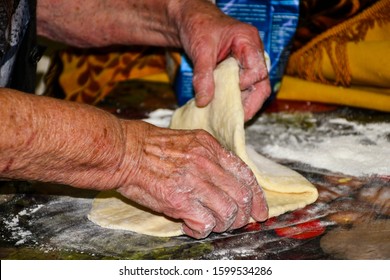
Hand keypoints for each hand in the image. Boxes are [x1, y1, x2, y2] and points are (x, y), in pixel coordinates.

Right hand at [115, 121, 267, 238]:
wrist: (125, 151)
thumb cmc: (152, 147)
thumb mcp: (188, 141)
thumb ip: (210, 157)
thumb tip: (228, 179)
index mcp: (210, 148)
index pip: (245, 175)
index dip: (257, 197)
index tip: (260, 211)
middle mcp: (206, 164)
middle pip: (241, 197)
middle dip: (243, 215)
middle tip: (235, 222)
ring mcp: (194, 182)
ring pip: (228, 213)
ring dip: (223, 224)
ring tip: (210, 223)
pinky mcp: (179, 200)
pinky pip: (206, 223)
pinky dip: (202, 230)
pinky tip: (191, 226)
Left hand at [177, 1, 270, 120]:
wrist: (190, 20)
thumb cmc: (198, 26)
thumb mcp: (200, 49)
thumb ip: (203, 75)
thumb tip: (204, 101)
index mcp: (248, 41)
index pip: (257, 70)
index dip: (245, 84)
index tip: (228, 90)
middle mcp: (253, 53)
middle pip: (262, 84)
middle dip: (251, 104)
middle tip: (236, 119)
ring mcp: (247, 64)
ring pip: (254, 90)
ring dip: (243, 104)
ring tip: (229, 118)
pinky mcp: (238, 72)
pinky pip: (242, 90)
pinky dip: (234, 100)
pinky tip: (224, 110)